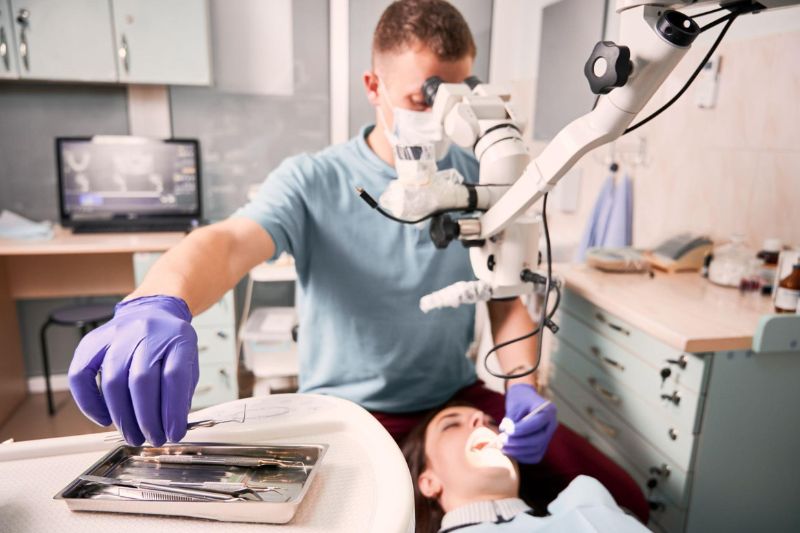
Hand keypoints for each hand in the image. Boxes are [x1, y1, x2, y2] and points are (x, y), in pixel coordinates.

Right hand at [68, 296, 198, 445]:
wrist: (152, 311)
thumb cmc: (170, 343)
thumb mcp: (188, 361)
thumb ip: (181, 391)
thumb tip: (171, 427)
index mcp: (177, 337)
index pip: (174, 376)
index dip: (173, 411)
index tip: (174, 433)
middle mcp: (145, 333)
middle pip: (141, 380)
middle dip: (146, 419)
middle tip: (151, 439)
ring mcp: (116, 335)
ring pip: (113, 380)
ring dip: (121, 416)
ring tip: (132, 435)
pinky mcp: (92, 343)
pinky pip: (80, 375)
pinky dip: (90, 403)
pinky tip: (104, 419)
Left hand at [500, 383, 557, 463]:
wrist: (525, 399)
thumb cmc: (519, 400)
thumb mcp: (515, 405)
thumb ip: (511, 419)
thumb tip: (506, 433)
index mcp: (548, 410)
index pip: (537, 424)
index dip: (521, 430)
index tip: (506, 430)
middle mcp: (552, 424)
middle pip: (538, 440)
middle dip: (519, 442)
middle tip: (502, 440)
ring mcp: (549, 436)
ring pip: (536, 450)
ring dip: (518, 451)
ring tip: (502, 446)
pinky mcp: (543, 445)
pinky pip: (535, 456)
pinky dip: (522, 456)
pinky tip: (509, 451)